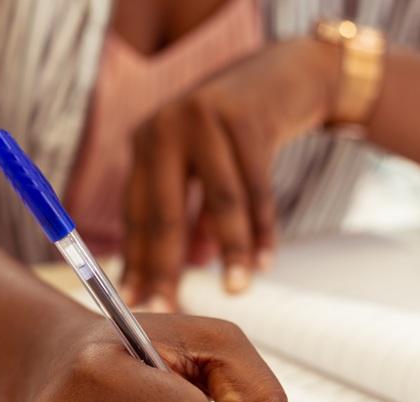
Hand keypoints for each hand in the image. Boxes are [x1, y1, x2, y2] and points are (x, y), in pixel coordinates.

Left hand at [122, 37, 339, 309]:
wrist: (285, 75)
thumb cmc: (237, 132)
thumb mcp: (202, 168)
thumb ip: (190, 216)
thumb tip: (181, 272)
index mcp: (147, 144)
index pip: (137, 215)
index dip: (137, 263)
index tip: (135, 305)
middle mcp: (167, 127)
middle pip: (165, 211)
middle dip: (166, 267)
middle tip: (167, 309)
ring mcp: (205, 118)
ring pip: (219, 202)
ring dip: (231, 251)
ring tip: (237, 289)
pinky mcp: (246, 118)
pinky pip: (257, 188)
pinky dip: (263, 228)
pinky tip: (265, 260)